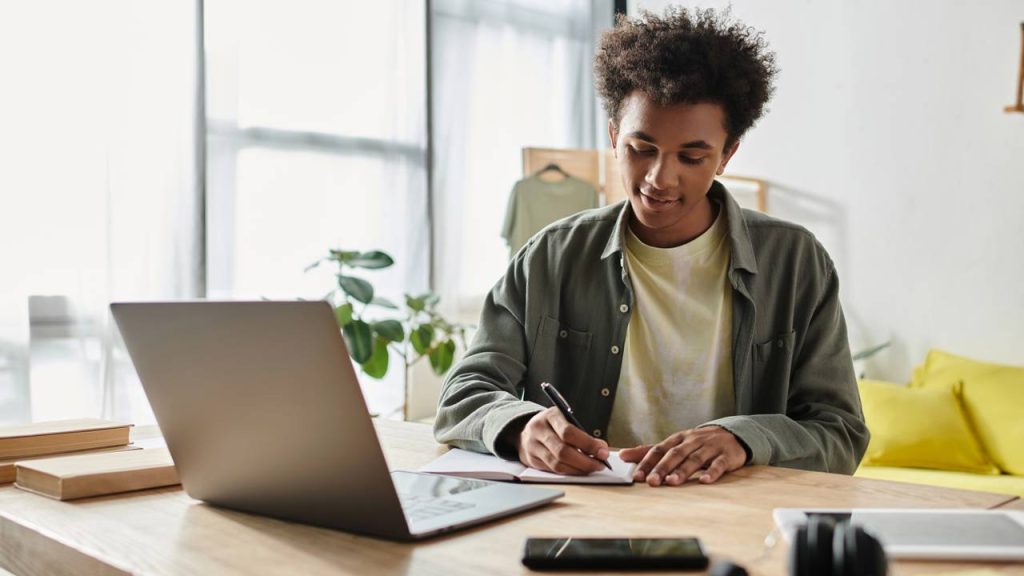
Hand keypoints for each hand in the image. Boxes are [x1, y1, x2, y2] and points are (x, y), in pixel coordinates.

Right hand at [514, 407, 609, 474]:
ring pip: (557, 464)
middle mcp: (538, 430)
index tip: (603, 452)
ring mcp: (532, 446)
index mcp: (549, 416)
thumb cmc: (552, 425)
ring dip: (578, 469)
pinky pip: (553, 471)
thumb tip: (601, 449)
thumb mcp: (564, 419)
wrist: (525, 431)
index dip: (588, 444)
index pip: (568, 432)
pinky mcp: (532, 461)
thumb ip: (581, 432)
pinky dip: (569, 472)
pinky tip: (579, 470)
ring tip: (592, 468)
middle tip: (600, 464)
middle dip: (585, 461)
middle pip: (563, 451)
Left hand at [619, 426, 745, 486]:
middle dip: (662, 468)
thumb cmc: (697, 443)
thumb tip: (622, 455)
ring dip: (683, 471)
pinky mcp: (726, 456)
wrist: (732, 434)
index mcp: (678, 439)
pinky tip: (704, 481)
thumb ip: (649, 451)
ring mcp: (710, 447)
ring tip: (672, 482)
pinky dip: (712, 472)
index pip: (659, 450)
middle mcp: (692, 441)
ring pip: (694, 459)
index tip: (637, 476)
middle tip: (651, 481)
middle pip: (675, 454)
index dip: (647, 462)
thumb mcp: (674, 444)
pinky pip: (719, 464)